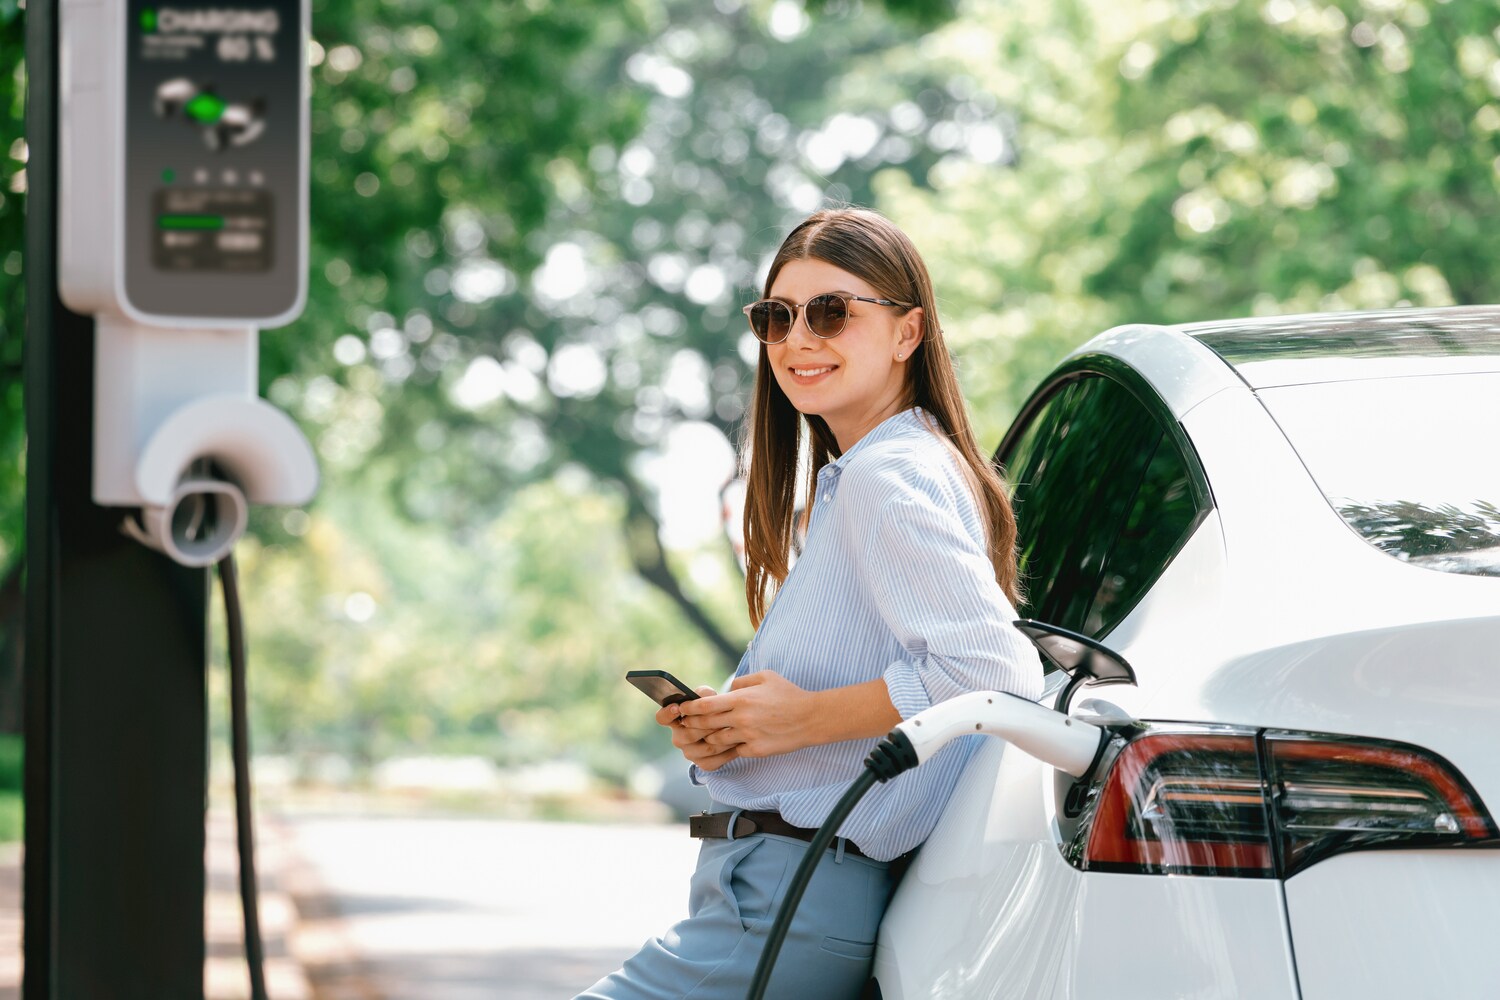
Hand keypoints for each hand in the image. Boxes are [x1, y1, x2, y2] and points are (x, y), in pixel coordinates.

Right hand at [656, 686, 740, 770]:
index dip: (667, 713)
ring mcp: (690, 752)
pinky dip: (729, 751)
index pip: (662, 717)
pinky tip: (738, 742)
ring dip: (722, 738)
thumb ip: (704, 693)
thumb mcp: (707, 697)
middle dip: (708, 726)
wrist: (725, 727)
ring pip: (706, 748)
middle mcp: (679, 738)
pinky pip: (716, 760)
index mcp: (674, 720)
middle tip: (722, 718)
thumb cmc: (711, 708)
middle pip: (689, 734)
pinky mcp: (704, 764)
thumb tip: (705, 696)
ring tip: (735, 729)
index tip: (677, 707)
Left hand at [674, 671, 813, 758]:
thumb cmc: (788, 694)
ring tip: (707, 733)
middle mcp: (741, 719)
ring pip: (717, 740)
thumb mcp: (765, 677)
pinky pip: (734, 750)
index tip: (682, 708)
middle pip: (705, 724)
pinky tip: (730, 742)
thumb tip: (726, 690)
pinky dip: (730, 746)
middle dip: (692, 724)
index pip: (705, 706)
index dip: (689, 708)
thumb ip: (741, 682)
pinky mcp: (755, 750)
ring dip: (709, 737)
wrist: (810, 718)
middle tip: (686, 723)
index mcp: (741, 699)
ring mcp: (747, 736)